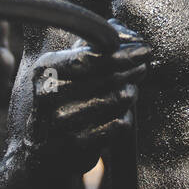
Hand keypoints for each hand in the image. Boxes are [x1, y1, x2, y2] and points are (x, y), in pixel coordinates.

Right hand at [27, 18, 149, 175]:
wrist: (43, 151)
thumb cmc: (65, 99)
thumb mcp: (70, 68)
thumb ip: (98, 46)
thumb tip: (131, 37)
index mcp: (46, 69)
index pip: (92, 56)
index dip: (123, 52)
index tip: (145, 49)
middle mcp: (48, 94)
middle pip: (108, 76)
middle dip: (132, 70)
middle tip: (142, 67)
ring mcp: (60, 122)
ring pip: (117, 99)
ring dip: (130, 93)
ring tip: (130, 92)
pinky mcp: (75, 146)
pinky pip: (118, 125)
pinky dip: (124, 118)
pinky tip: (121, 115)